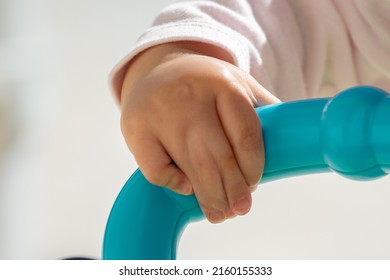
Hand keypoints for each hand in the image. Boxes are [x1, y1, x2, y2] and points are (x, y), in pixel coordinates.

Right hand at [120, 42, 279, 222]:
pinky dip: (174, 183)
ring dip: (209, 196)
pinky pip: (156, 169)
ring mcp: (159, 112)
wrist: (157, 68)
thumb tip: (293, 145)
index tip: (254, 184)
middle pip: (218, 156)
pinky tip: (187, 188)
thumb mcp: (237, 83)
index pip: (246, 136)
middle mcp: (190, 96)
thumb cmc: (204, 84)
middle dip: (233, 190)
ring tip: (220, 213)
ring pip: (190, 166)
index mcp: (223, 84)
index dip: (253, 168)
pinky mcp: (135, 128)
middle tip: (240, 209)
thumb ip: (265, 109)